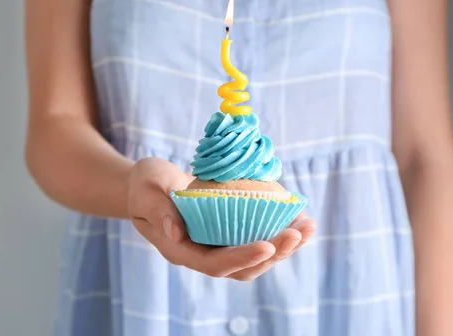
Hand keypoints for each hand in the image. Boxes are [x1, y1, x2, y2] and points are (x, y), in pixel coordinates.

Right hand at [128, 157, 315, 279]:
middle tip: (298, 233)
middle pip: (242, 267)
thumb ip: (160, 212)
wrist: (150, 185)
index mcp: (180, 251)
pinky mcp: (228, 233)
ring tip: (308, 227)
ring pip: (254, 256)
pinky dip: (278, 230)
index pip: (215, 264)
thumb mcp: (146, 192)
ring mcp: (217, 245)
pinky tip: (298, 217)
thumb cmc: (144, 185)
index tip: (268, 244)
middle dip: (273, 253)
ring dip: (284, 246)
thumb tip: (178, 235)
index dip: (243, 257)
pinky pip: (256, 237)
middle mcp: (202, 254)